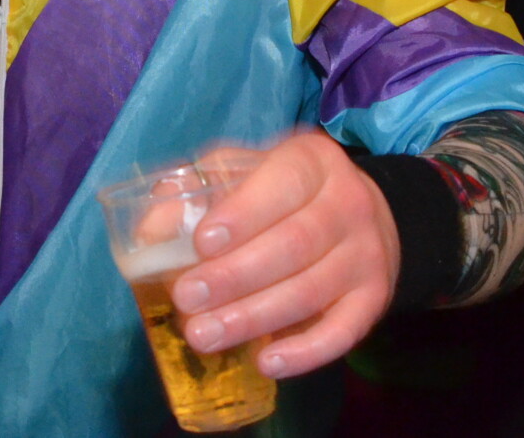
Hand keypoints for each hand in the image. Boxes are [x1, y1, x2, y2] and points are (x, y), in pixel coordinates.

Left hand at [169, 131, 399, 379]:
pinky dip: (305, 352)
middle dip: (236, 275)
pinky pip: (343, 331)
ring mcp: (367, 254)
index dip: (244, 213)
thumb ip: (198, 192)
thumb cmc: (285, 193)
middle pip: (294, 244)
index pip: (283, 183)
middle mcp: (349, 204)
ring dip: (254, 317)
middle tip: (186, 298)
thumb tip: (149, 231)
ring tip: (203, 335)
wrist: (363, 215)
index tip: (203, 242)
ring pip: (311, 291)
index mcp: (313, 162)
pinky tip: (266, 362)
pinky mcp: (374, 299)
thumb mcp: (246, 173)